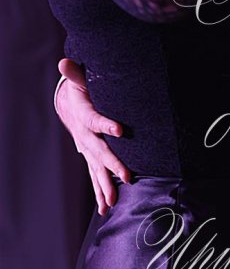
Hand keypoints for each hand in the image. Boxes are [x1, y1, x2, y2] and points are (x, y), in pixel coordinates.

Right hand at [56, 58, 130, 214]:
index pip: (95, 120)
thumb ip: (76, 74)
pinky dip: (100, 192)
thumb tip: (64, 61)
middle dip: (112, 164)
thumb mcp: (79, 81)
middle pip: (99, 152)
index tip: (120, 129)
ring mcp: (87, 151)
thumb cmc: (79, 92)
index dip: (106, 124)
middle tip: (126, 175)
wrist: (69, 107)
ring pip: (96, 170)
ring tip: (112, 203)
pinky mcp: (91, 158)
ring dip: (105, 187)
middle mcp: (85, 138)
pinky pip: (96, 177)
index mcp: (84, 117)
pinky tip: (105, 207)